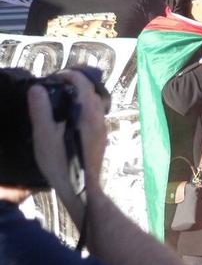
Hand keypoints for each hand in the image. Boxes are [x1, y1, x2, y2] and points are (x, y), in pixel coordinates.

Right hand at [14, 76, 105, 208]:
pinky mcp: (101, 138)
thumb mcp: (44, 135)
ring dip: (81, 96)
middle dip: (77, 83)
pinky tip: (69, 118)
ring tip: (62, 100)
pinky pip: (95, 115)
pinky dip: (84, 108)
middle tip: (58, 84)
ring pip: (95, 103)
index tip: (55, 77)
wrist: (80, 188)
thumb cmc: (61, 162)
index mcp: (88, 113)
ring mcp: (102, 129)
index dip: (70, 75)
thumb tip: (37, 88)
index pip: (83, 84)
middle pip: (92, 91)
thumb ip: (41, 110)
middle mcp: (99, 118)